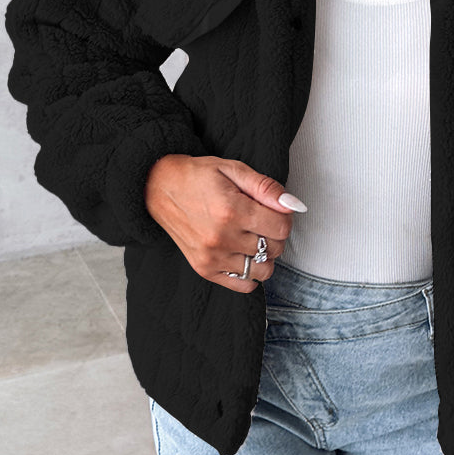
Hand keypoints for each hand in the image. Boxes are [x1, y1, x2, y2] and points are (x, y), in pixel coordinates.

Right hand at [144, 154, 306, 292]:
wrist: (159, 188)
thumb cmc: (198, 176)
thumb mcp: (234, 170)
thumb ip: (266, 188)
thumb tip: (294, 205)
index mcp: (232, 210)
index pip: (282, 228)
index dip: (284, 217)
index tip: (274, 209)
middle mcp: (222, 238)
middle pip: (275, 248)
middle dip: (275, 234)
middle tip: (260, 220)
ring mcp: (212, 257)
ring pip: (264, 270)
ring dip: (265, 255)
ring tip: (252, 237)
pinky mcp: (204, 269)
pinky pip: (244, 285)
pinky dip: (251, 273)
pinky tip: (243, 254)